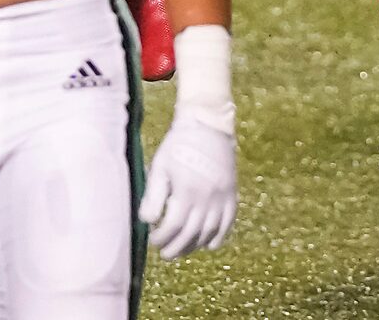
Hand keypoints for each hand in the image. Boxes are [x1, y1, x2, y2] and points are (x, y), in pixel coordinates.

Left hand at [139, 110, 236, 258]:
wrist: (207, 125)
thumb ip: (154, 195)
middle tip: (165, 254)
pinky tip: (207, 243)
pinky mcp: (232, 196)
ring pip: (209, 233)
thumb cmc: (178, 145)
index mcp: (186, 191)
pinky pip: (227, 225)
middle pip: (191, 235)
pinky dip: (218, 238)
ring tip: (181, 250)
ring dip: (194, 246)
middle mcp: (206, 199)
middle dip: (176, 248)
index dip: (161, 238)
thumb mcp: (160, 166)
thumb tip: (147, 221)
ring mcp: (221, 199)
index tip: (153, 240)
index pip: (172, 227)